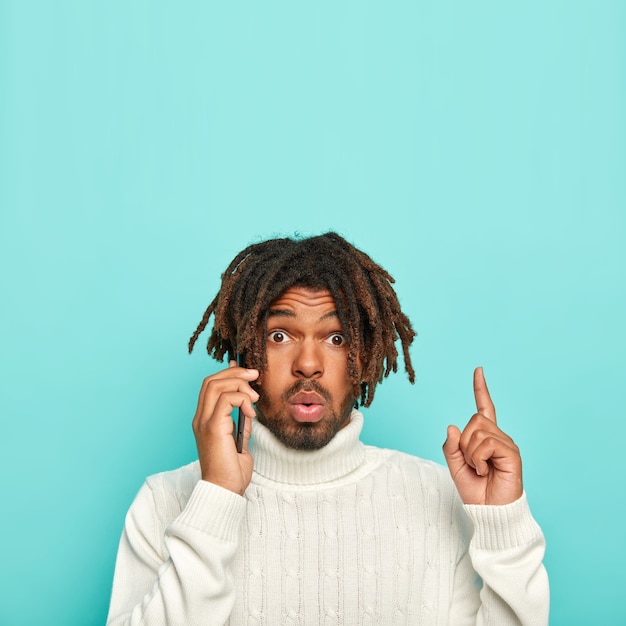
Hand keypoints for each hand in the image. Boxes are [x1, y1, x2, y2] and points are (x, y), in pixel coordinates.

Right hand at [192, 361, 258, 494]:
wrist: (225, 491)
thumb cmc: (231, 471)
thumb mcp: (240, 440)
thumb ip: (241, 421)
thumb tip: (248, 403)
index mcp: (205, 420)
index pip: (210, 386)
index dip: (228, 373)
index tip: (246, 371)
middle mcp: (201, 419)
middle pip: (211, 380)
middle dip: (235, 372)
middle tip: (254, 374)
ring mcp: (204, 422)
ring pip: (216, 385)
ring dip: (239, 384)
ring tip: (254, 397)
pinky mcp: (213, 428)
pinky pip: (226, 400)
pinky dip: (241, 399)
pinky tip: (251, 411)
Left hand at [442, 367, 522, 504]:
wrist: (489, 512)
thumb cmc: (476, 491)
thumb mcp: (455, 466)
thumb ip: (451, 447)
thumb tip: (452, 426)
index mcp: (486, 437)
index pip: (484, 407)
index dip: (480, 389)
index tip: (478, 370)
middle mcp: (499, 437)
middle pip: (474, 420)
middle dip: (464, 443)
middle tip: (472, 464)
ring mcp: (507, 444)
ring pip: (478, 431)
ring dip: (471, 453)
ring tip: (480, 469)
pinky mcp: (512, 454)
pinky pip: (487, 444)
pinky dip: (478, 458)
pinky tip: (485, 470)